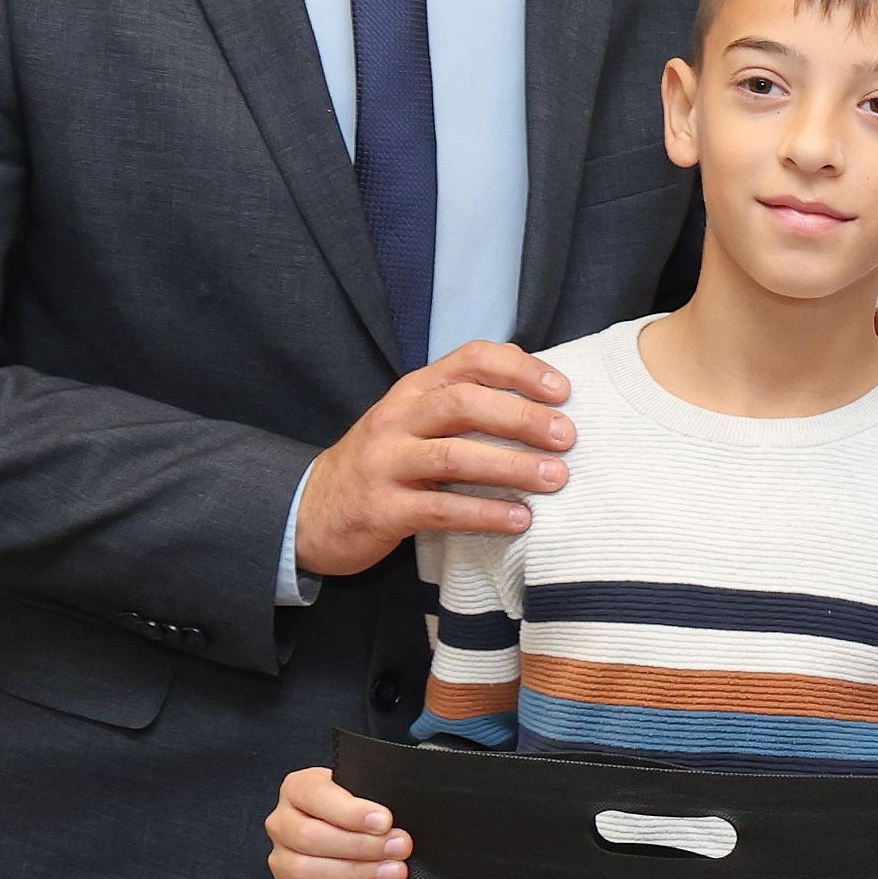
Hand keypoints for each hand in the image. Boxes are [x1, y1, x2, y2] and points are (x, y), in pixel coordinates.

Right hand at [265, 765, 409, 878]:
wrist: (359, 833)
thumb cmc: (365, 809)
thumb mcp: (368, 791)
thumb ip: (375, 797)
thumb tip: (391, 820)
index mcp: (298, 788)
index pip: (316, 796)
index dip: (351, 812)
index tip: (385, 821)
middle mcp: (282, 823)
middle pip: (309, 837)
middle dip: (360, 845)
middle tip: (399, 848)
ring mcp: (279, 859)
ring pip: (301, 870)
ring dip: (353, 874)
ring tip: (391, 872)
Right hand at [295, 343, 571, 579]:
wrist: (310, 510)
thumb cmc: (386, 462)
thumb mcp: (417, 420)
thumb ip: (466, 404)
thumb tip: (545, 400)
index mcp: (415, 389)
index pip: (471, 359)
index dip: (520, 369)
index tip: (563, 390)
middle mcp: (398, 417)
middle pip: (464, 403)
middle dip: (522, 417)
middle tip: (567, 436)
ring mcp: (385, 462)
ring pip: (453, 455)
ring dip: (511, 465)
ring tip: (556, 477)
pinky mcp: (382, 508)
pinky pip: (439, 509)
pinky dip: (484, 513)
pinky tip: (520, 519)